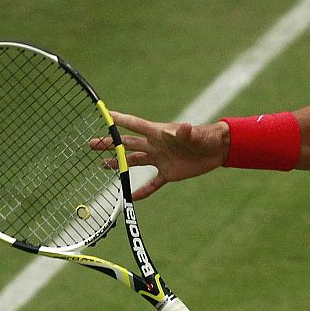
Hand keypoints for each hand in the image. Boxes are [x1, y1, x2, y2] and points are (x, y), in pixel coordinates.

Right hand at [90, 112, 228, 199]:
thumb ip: (186, 133)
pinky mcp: (168, 173)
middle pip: (128, 144)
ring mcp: (160, 159)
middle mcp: (155, 145)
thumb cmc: (205, 137)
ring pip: (134, 161)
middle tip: (92, 143)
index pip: (134, 125)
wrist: (217, 150)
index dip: (119, 119)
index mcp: (158, 133)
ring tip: (102, 164)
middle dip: (110, 144)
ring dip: (119, 163)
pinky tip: (130, 196)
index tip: (103, 113)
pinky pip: (152, 183)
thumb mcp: (195, 135)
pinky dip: (142, 191)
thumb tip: (184, 128)